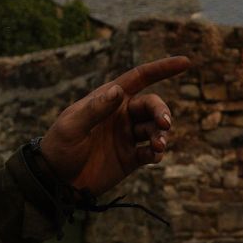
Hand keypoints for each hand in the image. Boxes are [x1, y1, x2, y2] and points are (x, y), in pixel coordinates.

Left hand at [39, 57, 189, 193]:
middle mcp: (121, 115)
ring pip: (155, 129)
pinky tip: (153, 155)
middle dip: (162, 112)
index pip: (140, 78)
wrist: (56, 181)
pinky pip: (151, 151)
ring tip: (158, 145)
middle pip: (152, 105)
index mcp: (108, 99)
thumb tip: (118, 90)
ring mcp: (127, 136)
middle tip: (164, 124)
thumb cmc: (59, 147)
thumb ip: (95, 109)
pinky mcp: (131, 158)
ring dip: (161, 134)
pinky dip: (157, 152)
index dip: (163, 68)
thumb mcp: (72, 126)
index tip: (186, 62)